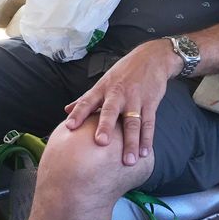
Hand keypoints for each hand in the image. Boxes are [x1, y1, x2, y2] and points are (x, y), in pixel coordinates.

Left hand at [62, 40, 178, 166]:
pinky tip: (144, 153)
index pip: (87, 101)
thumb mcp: (102, 82)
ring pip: (133, 122)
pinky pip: (149, 123)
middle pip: (110, 111)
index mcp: (102, 89)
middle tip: (101, 142)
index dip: (78, 114)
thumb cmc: (123, 73)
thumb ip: (85, 99)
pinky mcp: (150, 102)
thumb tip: (66, 110)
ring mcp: (135, 99)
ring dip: (131, 142)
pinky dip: (147, 139)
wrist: (152, 58)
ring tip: (128, 161)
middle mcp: (117, 94)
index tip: (69, 127)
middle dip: (105, 126)